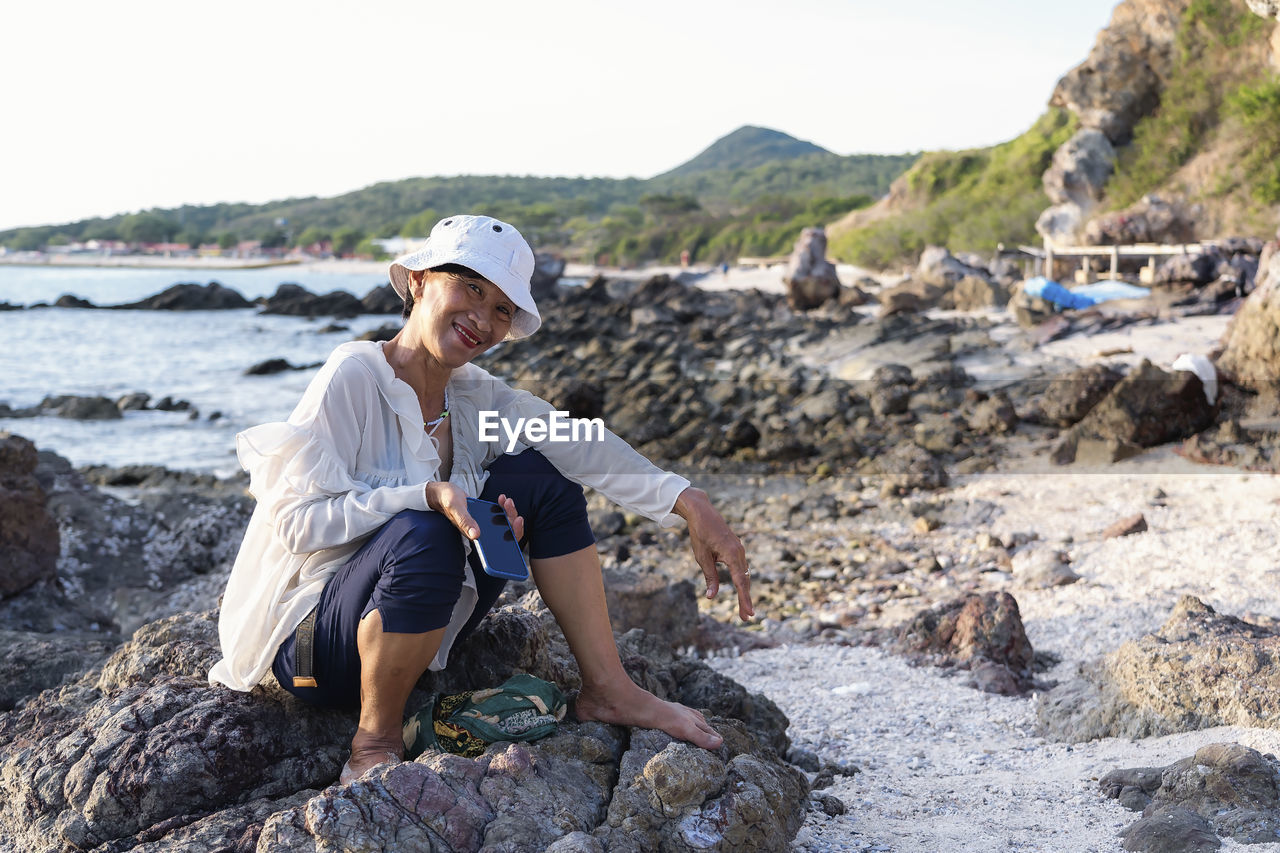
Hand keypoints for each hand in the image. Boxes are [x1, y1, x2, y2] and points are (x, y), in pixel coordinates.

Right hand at [424, 482, 523, 541]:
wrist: (442, 493)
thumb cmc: (447, 501)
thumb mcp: (455, 509)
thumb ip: (464, 522)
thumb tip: (476, 535)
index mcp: (474, 536)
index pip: (499, 544)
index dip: (512, 536)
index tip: (517, 521)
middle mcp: (481, 533)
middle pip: (506, 534)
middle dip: (513, 521)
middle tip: (510, 506)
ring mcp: (484, 525)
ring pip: (505, 524)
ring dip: (509, 512)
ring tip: (506, 500)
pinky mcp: (485, 517)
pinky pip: (500, 515)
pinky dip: (503, 507)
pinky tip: (502, 499)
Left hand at [674, 487, 753, 620]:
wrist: (702, 512)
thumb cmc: (700, 533)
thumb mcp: (702, 557)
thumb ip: (710, 577)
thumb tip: (711, 596)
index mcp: (732, 554)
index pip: (740, 581)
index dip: (744, 599)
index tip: (749, 614)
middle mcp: (739, 552)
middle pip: (745, 580)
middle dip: (745, 600)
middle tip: (746, 618)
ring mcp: (739, 550)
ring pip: (744, 574)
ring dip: (744, 591)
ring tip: (743, 609)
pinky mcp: (736, 548)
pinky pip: (741, 567)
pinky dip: (742, 580)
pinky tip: (741, 590)